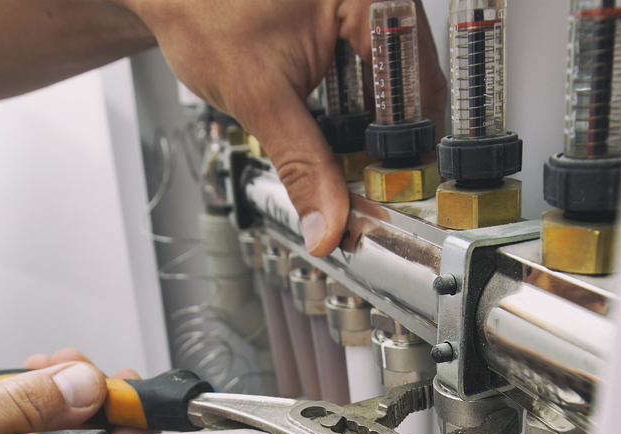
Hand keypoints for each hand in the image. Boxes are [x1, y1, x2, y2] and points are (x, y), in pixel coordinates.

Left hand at [122, 0, 446, 256]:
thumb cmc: (202, 10)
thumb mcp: (259, 97)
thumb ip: (301, 164)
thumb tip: (329, 224)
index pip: (418, 88)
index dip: (410, 151)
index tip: (398, 198)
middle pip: (409, 92)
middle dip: (387, 149)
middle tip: (372, 198)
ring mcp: (364, 9)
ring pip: (388, 91)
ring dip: (371, 136)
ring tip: (353, 177)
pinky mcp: (347, 22)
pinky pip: (366, 78)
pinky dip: (353, 116)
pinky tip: (339, 144)